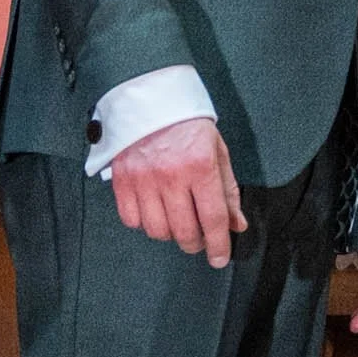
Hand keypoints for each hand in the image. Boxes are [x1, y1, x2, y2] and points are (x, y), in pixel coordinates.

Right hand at [109, 117, 247, 263]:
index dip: (219, 244)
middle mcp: (171, 176)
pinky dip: (144, 223)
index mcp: (199, 166)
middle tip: (200, 240)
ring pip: (157, 230)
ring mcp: (143, 179)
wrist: (149, 98)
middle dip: (196, 244)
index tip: (220, 258)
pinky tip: (154, 211)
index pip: (213, 218)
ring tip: (177, 222)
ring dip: (171, 234)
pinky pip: (131, 220)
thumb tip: (236, 224)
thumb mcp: (217, 151)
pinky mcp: (121, 180)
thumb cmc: (187, 124)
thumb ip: (228, 190)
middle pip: (184, 231)